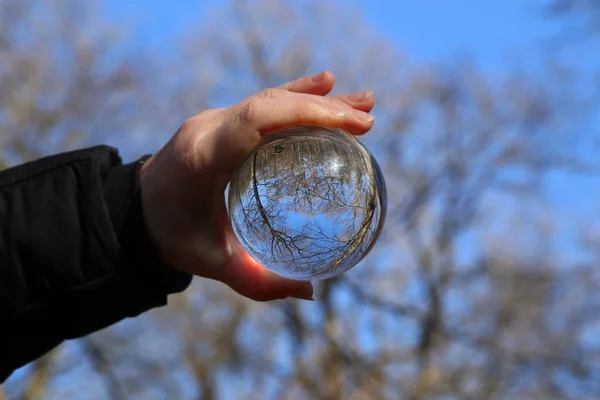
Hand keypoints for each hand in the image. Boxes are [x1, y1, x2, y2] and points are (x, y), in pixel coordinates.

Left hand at [140, 70, 375, 300]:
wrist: (133, 212)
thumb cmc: (172, 238)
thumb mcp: (213, 265)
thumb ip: (259, 282)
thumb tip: (310, 292)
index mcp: (204, 156)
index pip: (258, 119)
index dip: (306, 112)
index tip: (350, 124)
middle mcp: (208, 127)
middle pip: (272, 103)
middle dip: (324, 108)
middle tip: (368, 120)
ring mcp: (213, 120)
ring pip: (270, 98)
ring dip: (317, 99)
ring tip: (363, 102)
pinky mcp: (219, 122)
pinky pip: (262, 105)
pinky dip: (297, 97)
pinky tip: (326, 88)